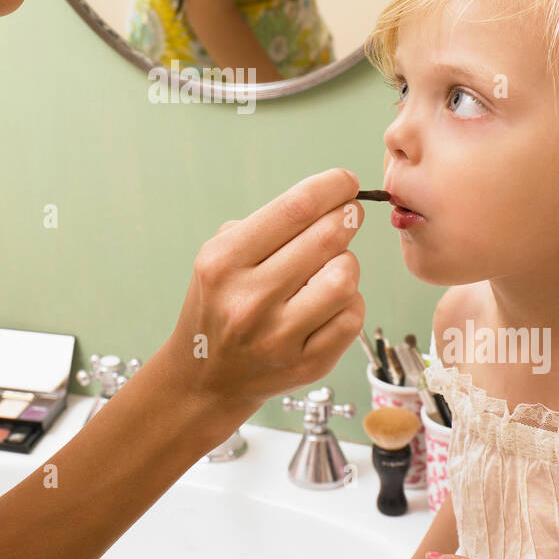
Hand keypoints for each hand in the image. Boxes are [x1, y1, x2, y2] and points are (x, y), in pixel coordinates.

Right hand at [163, 168, 366, 419]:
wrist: (205, 377)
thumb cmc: (220, 303)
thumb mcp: (220, 256)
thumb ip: (268, 226)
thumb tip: (331, 199)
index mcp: (223, 263)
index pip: (294, 209)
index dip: (331, 187)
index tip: (345, 181)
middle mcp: (248, 300)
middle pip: (327, 239)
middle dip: (346, 217)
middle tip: (347, 215)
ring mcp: (279, 337)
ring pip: (345, 278)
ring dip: (346, 264)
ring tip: (330, 266)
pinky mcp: (306, 366)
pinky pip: (352, 317)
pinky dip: (349, 301)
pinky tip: (330, 301)